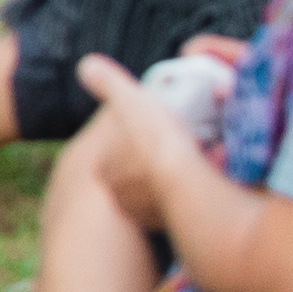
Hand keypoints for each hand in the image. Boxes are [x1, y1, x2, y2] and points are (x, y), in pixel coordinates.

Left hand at [69, 53, 206, 233]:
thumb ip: (110, 83)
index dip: (135, 140)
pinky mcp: (171, 227)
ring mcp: (144, 214)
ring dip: (174, 181)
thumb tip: (86, 64)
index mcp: (105, 166)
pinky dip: (190, 196)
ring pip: (159, 192)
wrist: (184, 182)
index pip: (115, 151)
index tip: (156, 132)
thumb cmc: (154, 138)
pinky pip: (181, 208)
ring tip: (198, 163)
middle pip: (138, 173)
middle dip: (156, 163)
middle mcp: (119, 195)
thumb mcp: (130, 100)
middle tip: (181, 147)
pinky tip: (206, 183)